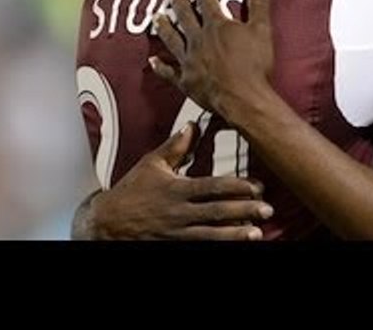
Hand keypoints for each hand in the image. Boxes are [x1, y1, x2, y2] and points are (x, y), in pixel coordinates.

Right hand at [88, 121, 272, 239]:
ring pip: (210, 235)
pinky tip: (233, 245)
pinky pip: (199, 247)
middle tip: (267, 210)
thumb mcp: (151, 164)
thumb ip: (174, 147)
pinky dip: (217, 246)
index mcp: (176, 190)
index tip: (256, 186)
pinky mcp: (172, 246)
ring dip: (234, 234)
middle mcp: (178, 213)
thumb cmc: (130, 192)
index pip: (212, 187)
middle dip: (244, 211)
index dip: (236, 187)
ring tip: (256, 233)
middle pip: (216, 212)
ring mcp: (176, 233)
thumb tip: (191, 125)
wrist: (105, 223)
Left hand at [150, 0, 274, 122]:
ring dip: (164, 28)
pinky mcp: (186, 81)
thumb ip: (259, 4)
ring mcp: (190, 61)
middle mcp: (199, 41)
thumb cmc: (254, 66)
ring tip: (157, 18)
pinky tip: (153, 61)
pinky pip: (169, 71)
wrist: (244, 98)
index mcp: (217, 27)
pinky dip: (160, 66)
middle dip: (178, 4)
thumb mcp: (262, 30)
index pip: (207, 2)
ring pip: (172, 40)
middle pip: (185, 18)